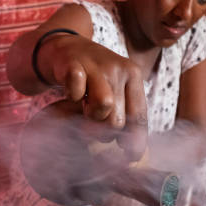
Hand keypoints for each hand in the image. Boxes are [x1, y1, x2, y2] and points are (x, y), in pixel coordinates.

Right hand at [44, 34, 147, 161]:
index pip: (140, 117)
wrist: (65, 48)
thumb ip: (126, 115)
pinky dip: (72, 97)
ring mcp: (96, 65)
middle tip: (96, 120)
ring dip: (90, 115)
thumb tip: (133, 155)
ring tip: (86, 107)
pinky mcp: (73, 64)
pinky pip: (76, 93)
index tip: (130, 157)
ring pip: (103, 107)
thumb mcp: (116, 90)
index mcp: (134, 76)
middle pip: (118, 119)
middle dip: (105, 130)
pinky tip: (73, 93)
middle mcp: (119, 69)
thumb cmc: (94, 77)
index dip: (136, 142)